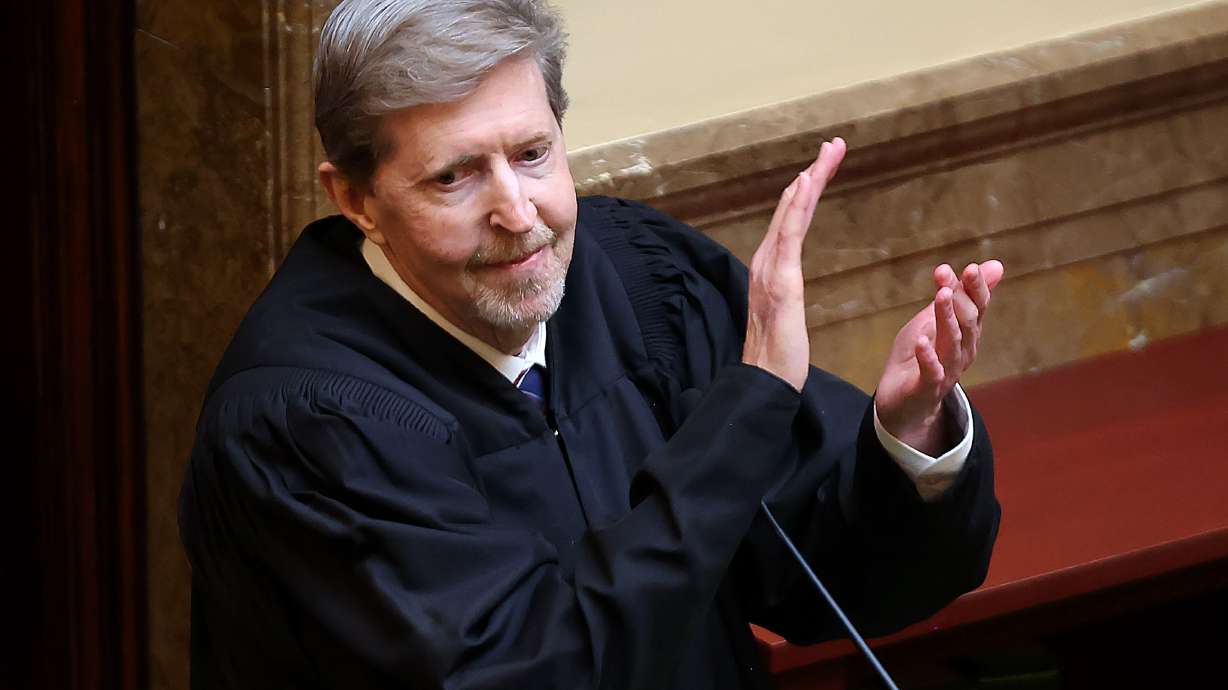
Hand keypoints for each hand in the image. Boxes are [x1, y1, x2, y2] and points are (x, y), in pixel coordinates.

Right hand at [742, 138, 846, 390]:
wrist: (766, 381)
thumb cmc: (779, 356)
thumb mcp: (785, 315)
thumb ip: (784, 291)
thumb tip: (787, 280)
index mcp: (770, 268)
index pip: (791, 219)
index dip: (807, 189)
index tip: (824, 165)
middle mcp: (766, 262)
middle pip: (791, 207)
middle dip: (813, 173)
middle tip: (835, 145)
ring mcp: (770, 269)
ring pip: (791, 212)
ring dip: (810, 179)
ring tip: (829, 152)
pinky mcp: (780, 281)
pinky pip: (788, 234)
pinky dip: (796, 205)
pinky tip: (806, 182)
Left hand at [875, 261, 1004, 453]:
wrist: (902, 403)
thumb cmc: (920, 357)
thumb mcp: (937, 320)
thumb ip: (962, 295)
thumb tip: (995, 264)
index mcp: (967, 334)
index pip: (978, 307)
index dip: (976, 288)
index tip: (970, 267)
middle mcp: (963, 352)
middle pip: (969, 323)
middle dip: (965, 297)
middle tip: (960, 272)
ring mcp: (946, 371)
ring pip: (952, 343)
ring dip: (948, 317)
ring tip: (942, 295)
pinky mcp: (926, 388)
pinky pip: (931, 372)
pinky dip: (927, 357)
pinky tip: (922, 341)